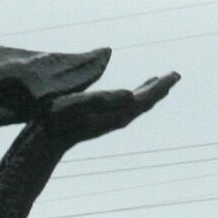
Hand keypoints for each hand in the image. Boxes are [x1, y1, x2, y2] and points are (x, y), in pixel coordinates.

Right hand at [39, 71, 179, 142]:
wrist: (42, 143)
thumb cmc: (57, 120)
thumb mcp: (80, 104)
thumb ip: (105, 98)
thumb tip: (132, 95)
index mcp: (116, 113)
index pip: (145, 98)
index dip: (160, 86)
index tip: (175, 74)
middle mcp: (115, 119)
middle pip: (144, 103)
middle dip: (158, 89)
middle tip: (173, 76)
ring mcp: (106, 121)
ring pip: (133, 106)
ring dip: (145, 94)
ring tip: (153, 83)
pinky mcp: (96, 121)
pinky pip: (121, 108)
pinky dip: (129, 98)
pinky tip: (124, 95)